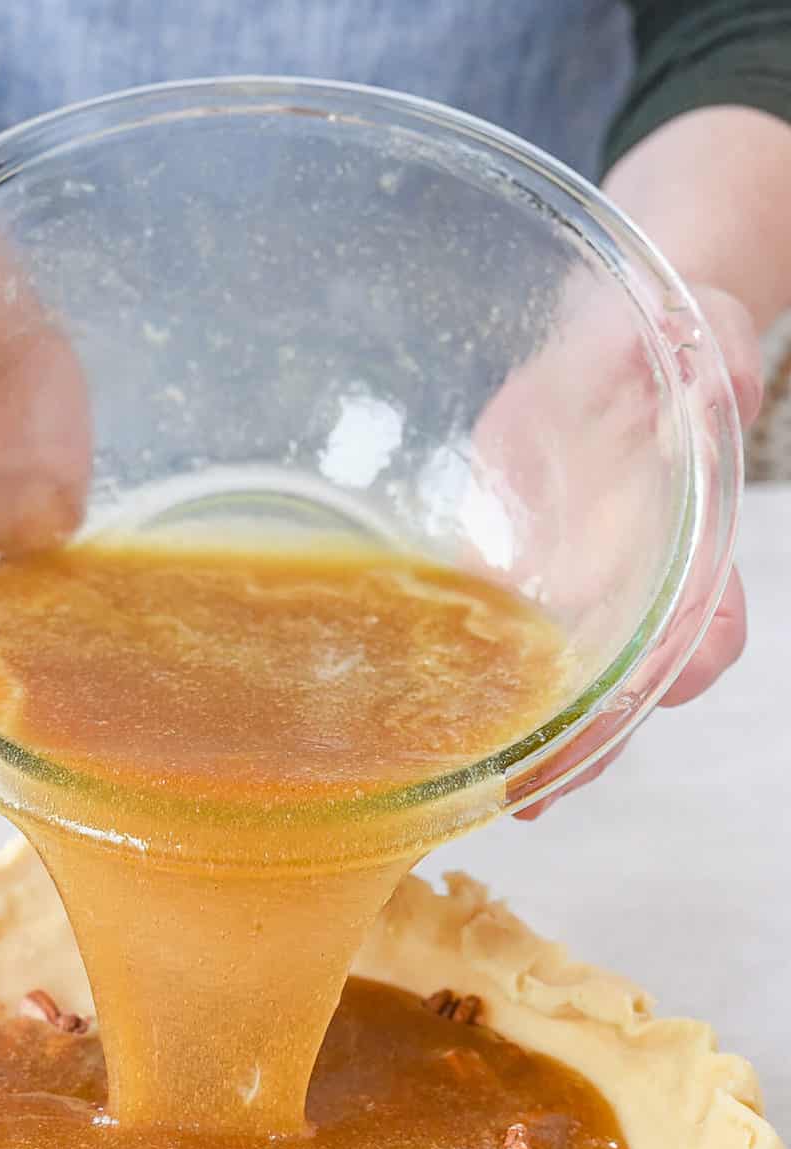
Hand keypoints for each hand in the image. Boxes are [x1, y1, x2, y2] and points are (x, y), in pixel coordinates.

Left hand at [473, 277, 759, 818]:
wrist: (610, 336)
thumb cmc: (662, 344)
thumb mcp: (699, 333)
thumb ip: (714, 357)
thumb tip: (722, 383)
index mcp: (689, 543)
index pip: (705, 624)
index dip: (687, 661)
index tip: (655, 693)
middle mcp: (634, 586)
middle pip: (628, 687)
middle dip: (593, 742)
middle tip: (544, 792)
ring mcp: (571, 590)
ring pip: (565, 685)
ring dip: (539, 743)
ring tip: (503, 793)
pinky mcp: (508, 572)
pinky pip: (496, 642)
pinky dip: (477, 688)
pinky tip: (447, 734)